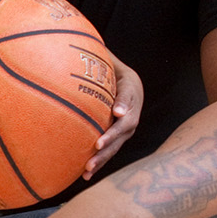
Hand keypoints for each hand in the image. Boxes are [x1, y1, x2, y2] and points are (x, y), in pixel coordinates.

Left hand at [84, 54, 142, 179]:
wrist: (131, 85)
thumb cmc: (115, 70)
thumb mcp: (111, 60)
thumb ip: (101, 55)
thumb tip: (84, 42)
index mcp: (131, 90)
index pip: (127, 97)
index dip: (124, 104)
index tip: (118, 111)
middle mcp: (132, 113)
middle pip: (124, 127)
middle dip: (110, 137)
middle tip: (97, 144)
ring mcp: (127, 129)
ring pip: (117, 144)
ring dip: (103, 156)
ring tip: (88, 167)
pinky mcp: (119, 139)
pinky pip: (110, 152)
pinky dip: (99, 163)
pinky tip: (85, 175)